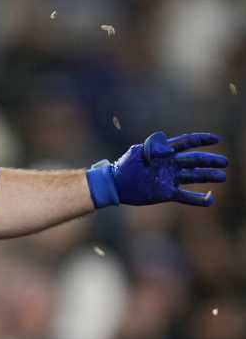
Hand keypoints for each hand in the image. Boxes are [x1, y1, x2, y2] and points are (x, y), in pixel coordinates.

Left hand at [109, 131, 227, 206]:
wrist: (115, 185)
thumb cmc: (124, 166)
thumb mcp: (136, 154)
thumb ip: (153, 148)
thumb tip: (170, 149)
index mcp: (163, 152)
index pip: (185, 143)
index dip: (200, 140)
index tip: (215, 138)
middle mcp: (169, 165)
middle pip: (194, 160)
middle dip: (209, 160)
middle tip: (224, 162)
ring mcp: (169, 179)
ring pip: (193, 177)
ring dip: (208, 177)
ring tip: (222, 177)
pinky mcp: (166, 193)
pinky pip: (185, 196)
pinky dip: (197, 199)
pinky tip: (209, 200)